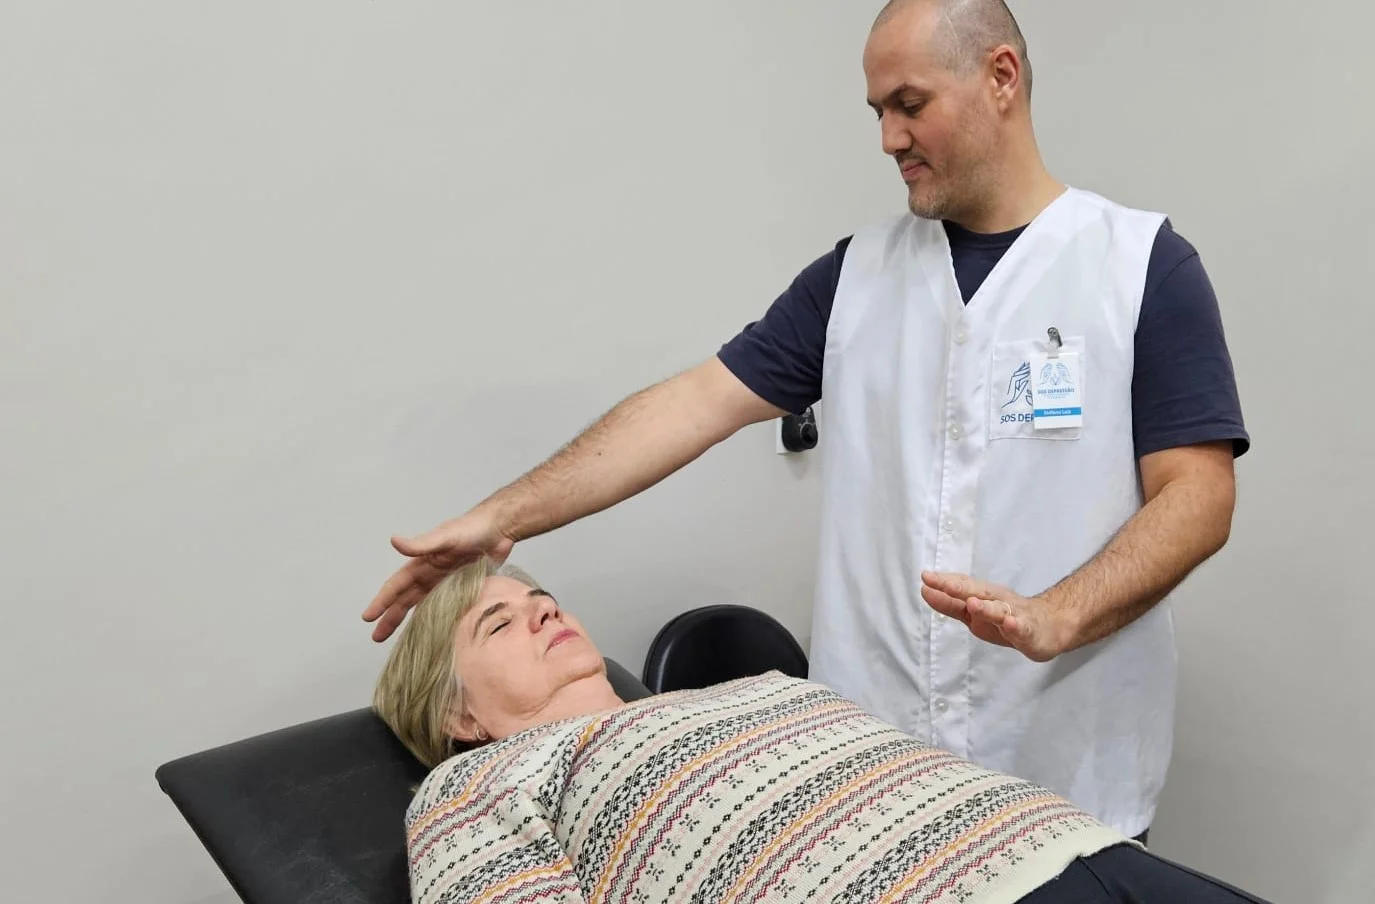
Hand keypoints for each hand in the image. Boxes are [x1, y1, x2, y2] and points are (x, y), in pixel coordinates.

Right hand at [362, 510, 514, 641]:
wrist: (499, 530)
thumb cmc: (471, 529)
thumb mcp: (444, 537)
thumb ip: (421, 544)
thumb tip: (394, 541)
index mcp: (422, 564)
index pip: (396, 586)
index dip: (382, 602)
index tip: (367, 618)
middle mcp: (430, 576)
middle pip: (405, 600)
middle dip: (390, 618)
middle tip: (376, 637)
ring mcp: (446, 584)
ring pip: (422, 606)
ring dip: (409, 622)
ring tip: (400, 640)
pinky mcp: (462, 589)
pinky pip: (444, 608)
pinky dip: (436, 620)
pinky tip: (433, 633)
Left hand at [919, 571, 1072, 662]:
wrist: (1049, 626)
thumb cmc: (1006, 618)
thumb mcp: (974, 613)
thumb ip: (950, 604)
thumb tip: (925, 590)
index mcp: (983, 596)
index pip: (962, 586)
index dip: (944, 582)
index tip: (925, 576)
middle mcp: (997, 601)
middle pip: (977, 592)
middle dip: (957, 587)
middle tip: (938, 581)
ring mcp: (1014, 615)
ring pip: (998, 610)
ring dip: (985, 607)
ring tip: (971, 603)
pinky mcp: (1029, 631)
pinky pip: (1022, 628)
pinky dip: (1015, 626)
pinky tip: (1009, 624)